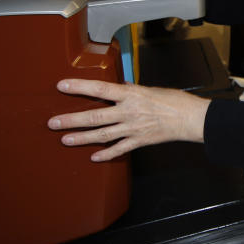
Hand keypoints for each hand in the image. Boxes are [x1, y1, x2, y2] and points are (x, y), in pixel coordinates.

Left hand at [47, 79, 209, 160]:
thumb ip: (131, 90)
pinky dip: (106, 154)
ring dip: (82, 138)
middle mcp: (129, 112)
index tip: (62, 86)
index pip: (100, 89)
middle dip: (72, 120)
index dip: (80, 87)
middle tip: (53, 123)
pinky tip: (94, 157)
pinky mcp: (139, 141)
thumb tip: (119, 88)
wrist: (190, 118)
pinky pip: (119, 149)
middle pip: (95, 116)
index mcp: (131, 95)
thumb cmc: (174, 100)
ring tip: (65, 140)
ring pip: (102, 134)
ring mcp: (132, 128)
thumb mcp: (150, 88)